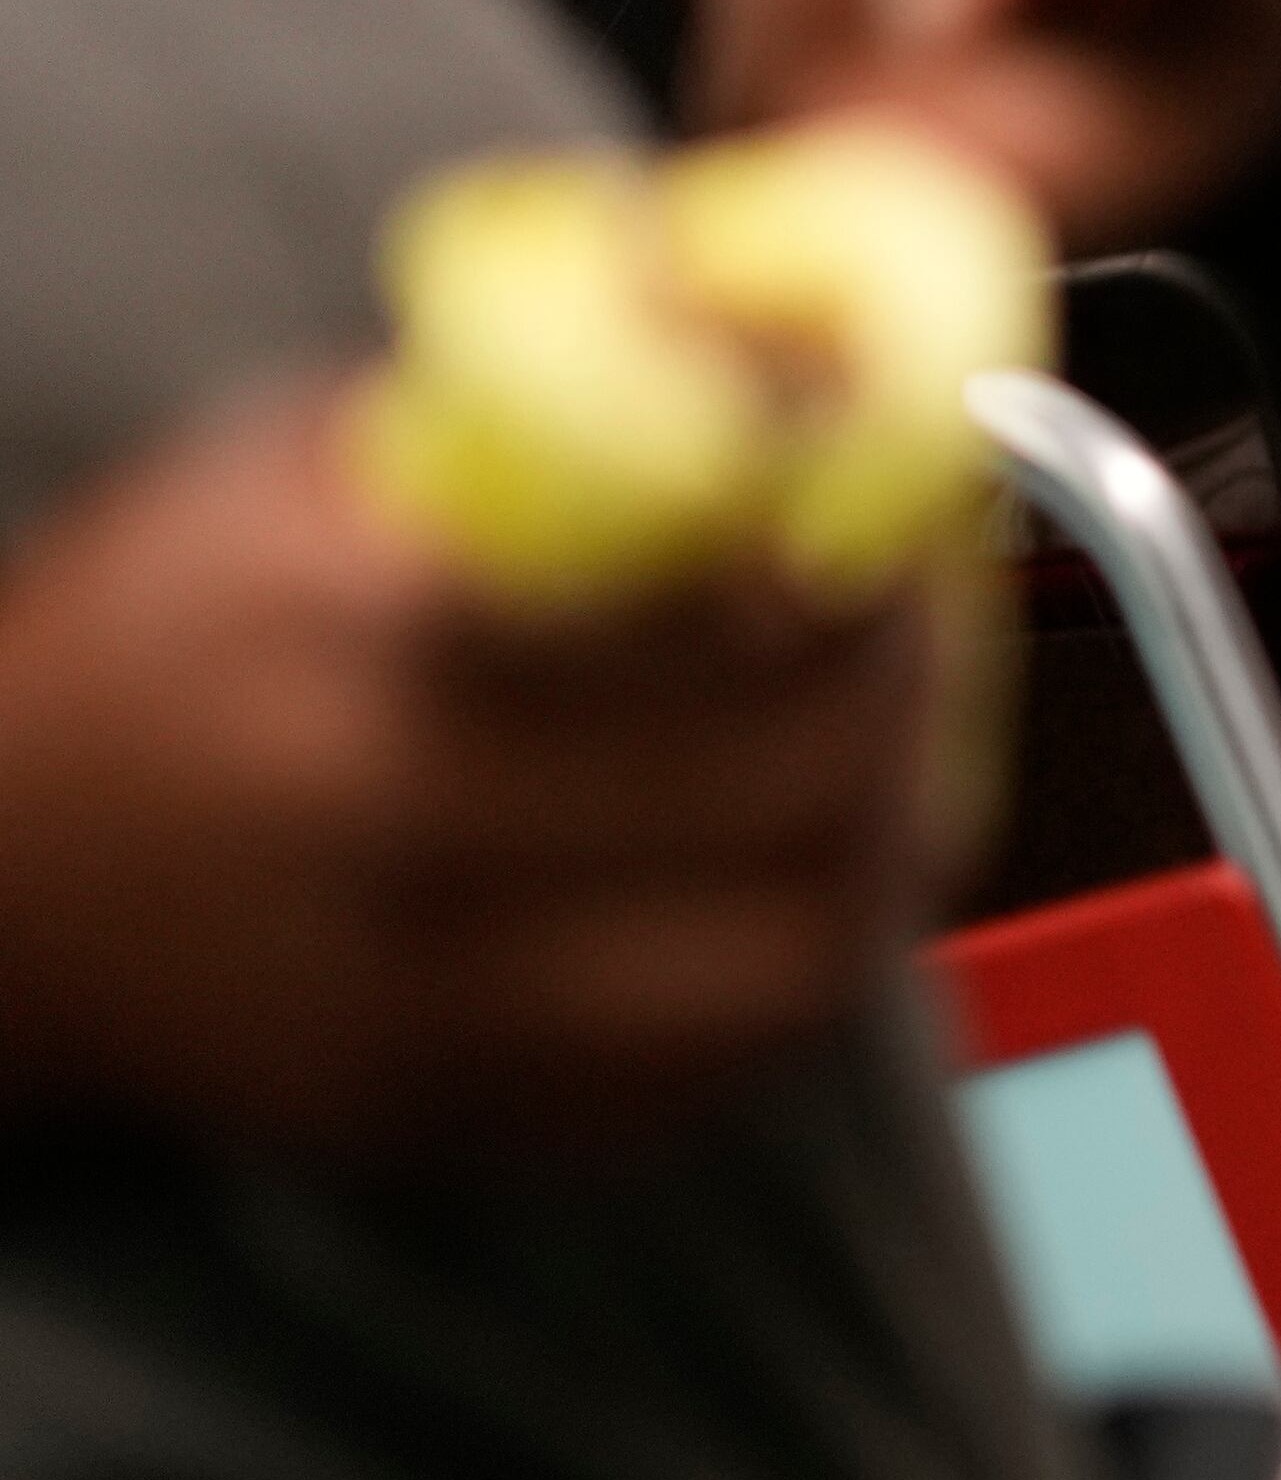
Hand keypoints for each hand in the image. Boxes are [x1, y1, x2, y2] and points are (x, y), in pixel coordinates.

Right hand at [0, 391, 938, 1163]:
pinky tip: (802, 880)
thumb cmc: (161, 634)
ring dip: (889, 847)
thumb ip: (551, 408)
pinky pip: (716, 1075)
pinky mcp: (453, 1120)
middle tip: (921, 627)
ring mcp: (435, 1005)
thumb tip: (805, 359)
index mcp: (373, 640)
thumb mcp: (308, 462)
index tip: (902, 517)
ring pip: (795, 962)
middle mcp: (407, 836)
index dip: (863, 566)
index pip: (722, 612)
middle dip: (907, 690)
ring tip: (893, 756)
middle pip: (793, 787)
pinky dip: (798, 974)